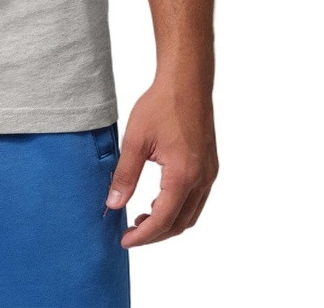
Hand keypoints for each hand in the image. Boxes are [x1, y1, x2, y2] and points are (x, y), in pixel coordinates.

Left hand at [105, 77, 218, 246]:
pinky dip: (178, 208)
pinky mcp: (210, 166)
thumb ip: (125, 175)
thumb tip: (113, 204)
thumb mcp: (135, 140)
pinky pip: (197, 199)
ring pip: (191, 214)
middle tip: (130, 232)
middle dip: (155, 234)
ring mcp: (209, 173)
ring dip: (168, 222)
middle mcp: (202, 179)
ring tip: (141, 217)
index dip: (143, 235)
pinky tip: (158, 199)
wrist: (187, 82)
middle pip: (180, 223)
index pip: (163, 219)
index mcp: (183, 175)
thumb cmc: (161, 105)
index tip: (125, 241)